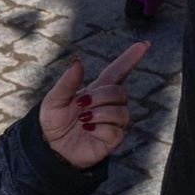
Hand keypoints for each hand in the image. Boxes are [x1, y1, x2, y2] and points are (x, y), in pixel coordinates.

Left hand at [38, 41, 149, 169]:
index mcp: (96, 91)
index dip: (130, 58)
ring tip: (83, 119)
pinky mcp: (112, 139)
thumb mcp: (54, 100)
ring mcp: (112, 123)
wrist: (50, 149)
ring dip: (100, 113)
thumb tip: (78, 60)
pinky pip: (116, 130)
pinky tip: (89, 129)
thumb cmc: (52, 123)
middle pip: (120, 92)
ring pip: (121, 111)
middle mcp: (108, 105)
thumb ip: (67, 82)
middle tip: (80, 104)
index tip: (144, 45)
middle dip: (101, 96)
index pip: (118, 72)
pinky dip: (100, 128)